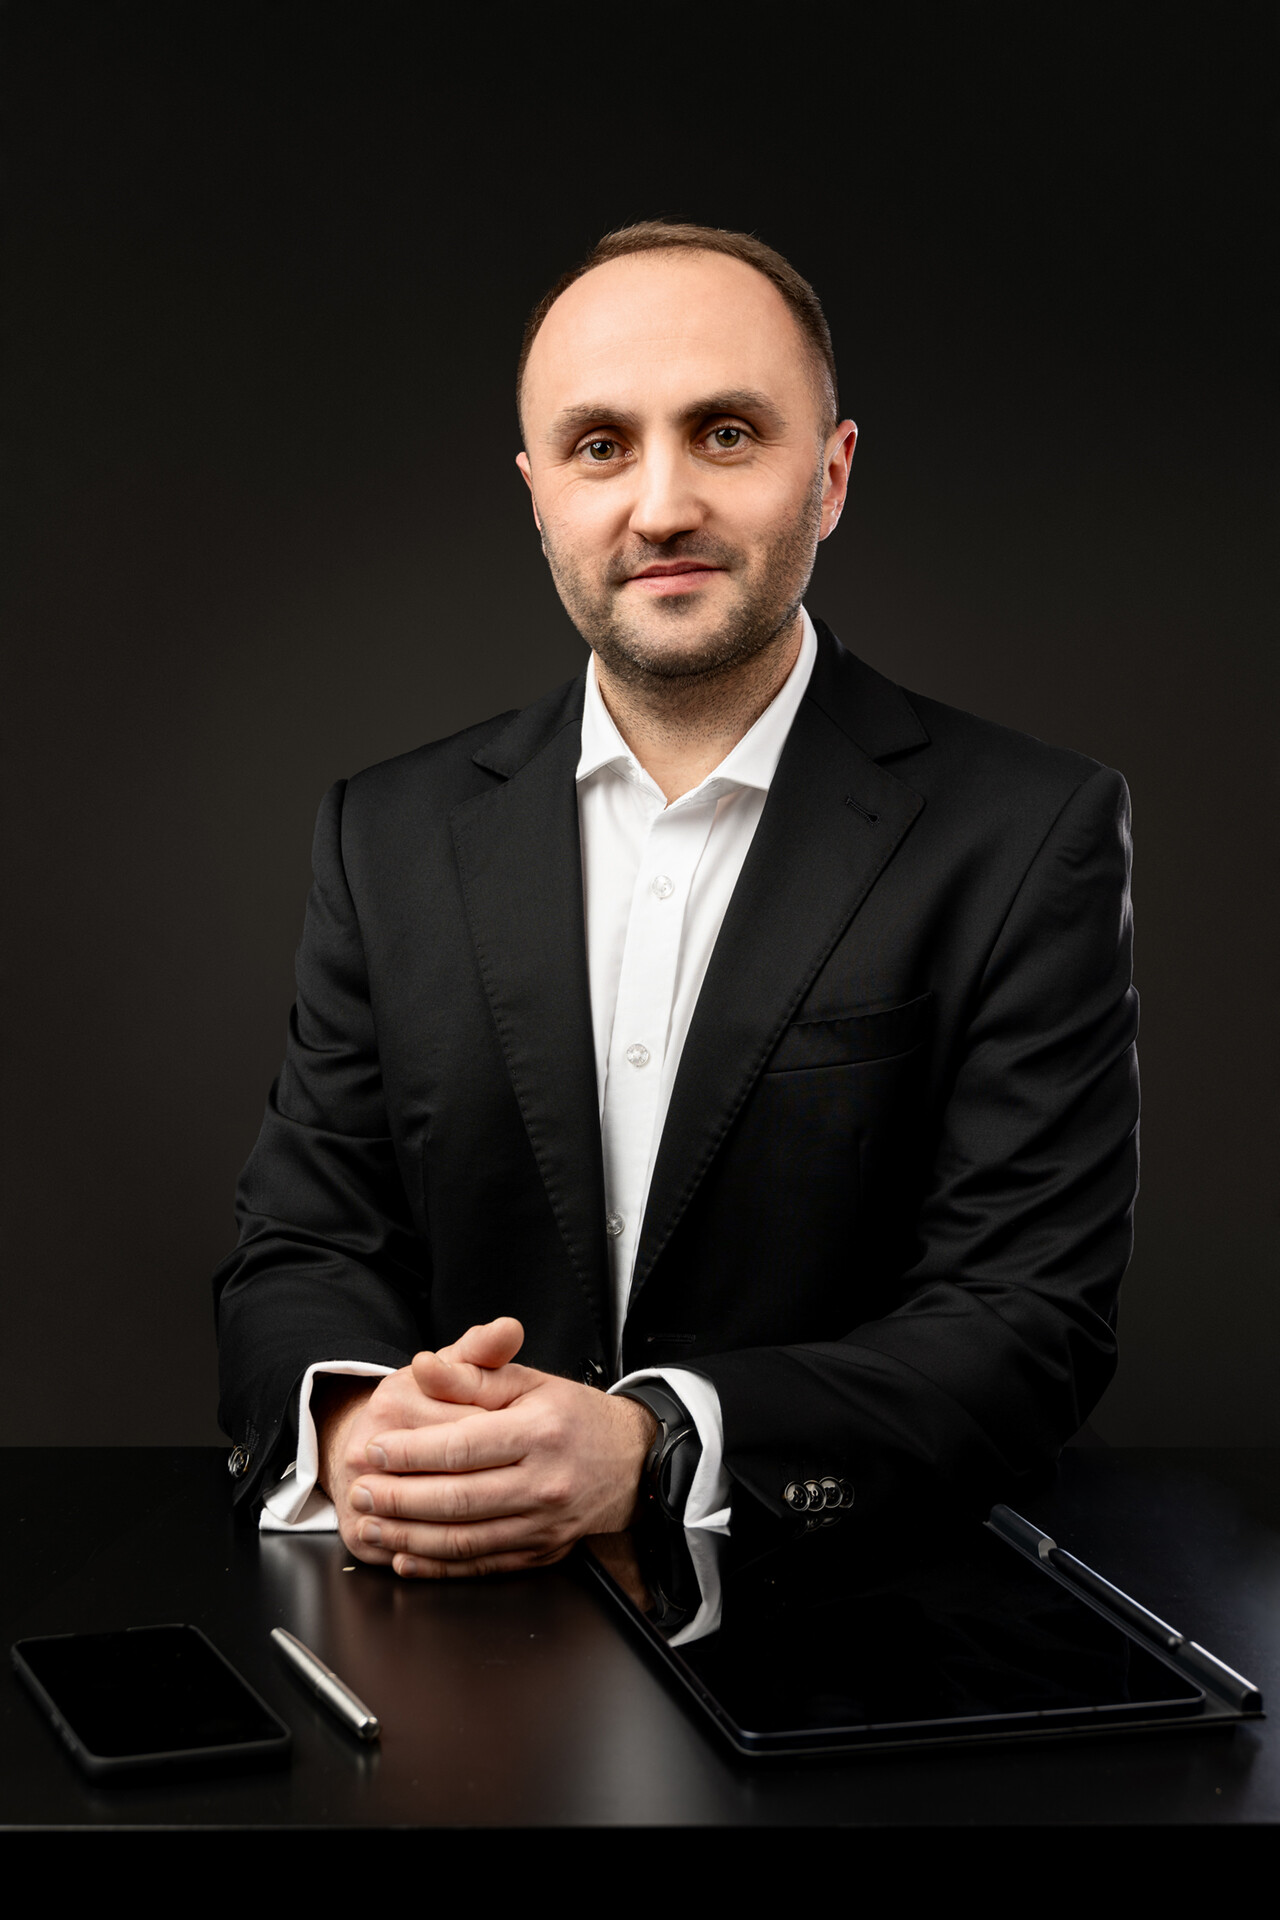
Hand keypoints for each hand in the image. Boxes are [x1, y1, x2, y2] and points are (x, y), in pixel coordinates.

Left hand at [344, 1328, 658, 1578]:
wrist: (630, 1461)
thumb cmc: (572, 1415)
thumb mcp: (527, 1381)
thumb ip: (471, 1373)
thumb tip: (423, 1365)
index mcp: (540, 1432)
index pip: (461, 1446)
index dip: (410, 1451)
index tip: (373, 1449)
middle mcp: (545, 1483)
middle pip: (456, 1499)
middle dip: (398, 1498)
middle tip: (359, 1491)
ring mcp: (544, 1525)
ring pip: (463, 1540)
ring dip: (407, 1536)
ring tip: (370, 1524)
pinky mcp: (541, 1553)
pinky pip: (481, 1566)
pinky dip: (437, 1567)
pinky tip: (405, 1557)